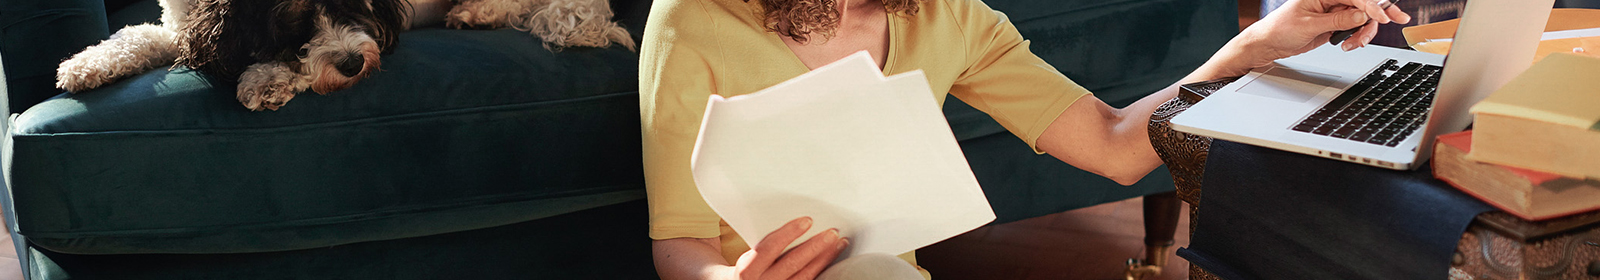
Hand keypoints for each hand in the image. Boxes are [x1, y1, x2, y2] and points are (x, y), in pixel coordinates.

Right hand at [722, 217, 847, 279]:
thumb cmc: (749, 266)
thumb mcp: (748, 254)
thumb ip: (765, 242)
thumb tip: (794, 217)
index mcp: (748, 268)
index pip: (770, 247)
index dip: (789, 233)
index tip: (808, 220)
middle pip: (793, 263)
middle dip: (815, 247)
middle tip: (833, 232)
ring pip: (805, 276)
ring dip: (825, 258)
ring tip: (840, 243)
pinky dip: (823, 270)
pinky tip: (833, 259)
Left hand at [1233, 0, 1412, 68]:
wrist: (1268, 44)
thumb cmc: (1279, 29)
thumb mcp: (1309, 25)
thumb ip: (1337, 21)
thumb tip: (1361, 15)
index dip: (1372, 5)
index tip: (1383, 16)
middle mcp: (1330, 0)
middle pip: (1364, 4)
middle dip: (1380, 14)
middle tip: (1398, 20)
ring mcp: (1334, 13)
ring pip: (1363, 19)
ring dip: (1364, 32)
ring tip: (1354, 44)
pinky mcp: (1334, 25)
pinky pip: (1355, 29)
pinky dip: (1357, 38)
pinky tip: (1348, 45)